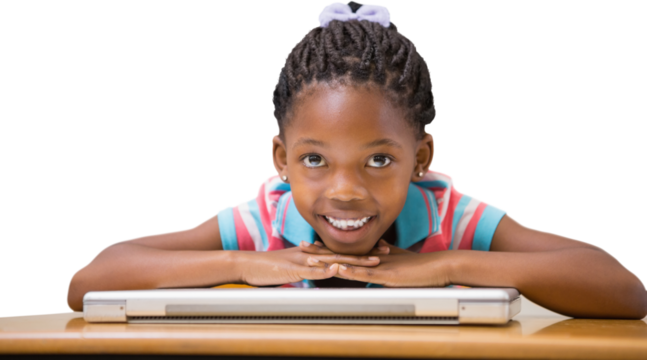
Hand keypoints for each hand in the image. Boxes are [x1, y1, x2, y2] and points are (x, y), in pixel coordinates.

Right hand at [237, 245, 380, 286]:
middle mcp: (311, 255)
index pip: (338, 252)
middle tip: (385, 252)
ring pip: (332, 259)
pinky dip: (325, 269)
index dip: (358, 252)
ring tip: (373, 260)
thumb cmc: (267, 270)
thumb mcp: (292, 269)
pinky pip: (312, 269)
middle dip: (364, 253)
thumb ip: (307, 268)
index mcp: (311, 255)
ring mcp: (303, 261)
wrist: (247, 266)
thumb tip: (320, 271)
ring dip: (353, 260)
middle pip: (342, 253)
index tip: (376, 251)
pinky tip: (339, 269)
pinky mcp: (294, 269)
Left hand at [300, 239, 451, 287]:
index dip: (328, 249)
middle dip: (321, 252)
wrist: (438, 267)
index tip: (311, 245)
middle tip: (301, 247)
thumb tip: (375, 249)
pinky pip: (366, 274)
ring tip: (311, 260)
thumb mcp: (398, 259)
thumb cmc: (420, 266)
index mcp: (372, 257)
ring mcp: (378, 267)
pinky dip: (352, 272)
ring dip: (330, 261)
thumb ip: (385, 254)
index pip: (345, 252)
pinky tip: (339, 270)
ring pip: (349, 263)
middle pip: (342, 254)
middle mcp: (372, 259)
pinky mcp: (387, 276)